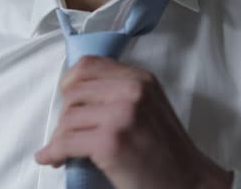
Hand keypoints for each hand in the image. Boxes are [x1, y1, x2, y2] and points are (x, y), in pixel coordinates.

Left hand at [35, 56, 232, 188]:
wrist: (189, 181)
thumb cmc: (166, 149)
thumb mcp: (150, 105)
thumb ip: (121, 91)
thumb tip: (75, 91)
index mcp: (140, 79)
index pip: (89, 64)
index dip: (70, 81)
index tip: (67, 98)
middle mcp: (132, 91)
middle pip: (74, 91)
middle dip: (64, 114)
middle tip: (67, 132)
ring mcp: (121, 115)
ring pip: (68, 117)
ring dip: (59, 136)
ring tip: (63, 150)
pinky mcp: (110, 142)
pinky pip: (65, 142)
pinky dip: (53, 152)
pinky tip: (51, 159)